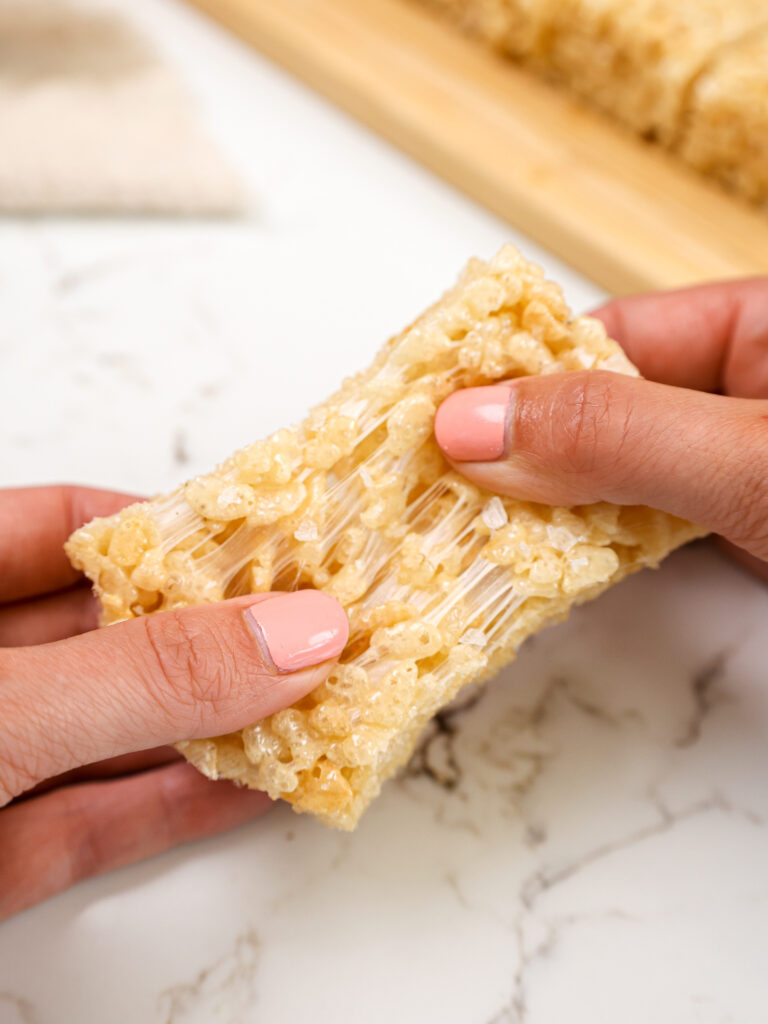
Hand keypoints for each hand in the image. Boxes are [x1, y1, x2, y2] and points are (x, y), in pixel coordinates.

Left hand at [0, 486, 347, 919]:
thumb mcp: (6, 707)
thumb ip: (147, 674)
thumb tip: (294, 632)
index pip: (66, 526)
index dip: (171, 526)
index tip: (272, 540)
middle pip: (107, 633)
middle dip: (215, 634)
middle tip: (320, 625)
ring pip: (112, 732)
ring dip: (214, 726)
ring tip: (319, 704)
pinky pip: (91, 822)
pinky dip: (171, 810)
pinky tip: (254, 791)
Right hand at [435, 277, 767, 578]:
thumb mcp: (749, 460)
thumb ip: (619, 434)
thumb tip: (473, 424)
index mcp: (759, 330)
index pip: (610, 333)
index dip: (521, 372)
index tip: (441, 415)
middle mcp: (739, 396)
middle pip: (599, 411)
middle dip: (524, 453)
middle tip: (435, 489)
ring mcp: (735, 473)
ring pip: (614, 479)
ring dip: (550, 514)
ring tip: (464, 536)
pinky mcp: (737, 539)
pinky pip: (645, 534)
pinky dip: (593, 556)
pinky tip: (540, 572)